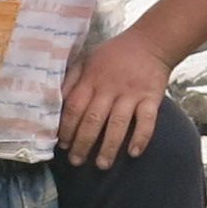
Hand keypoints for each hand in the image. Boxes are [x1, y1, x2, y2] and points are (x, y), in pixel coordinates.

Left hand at [60, 28, 171, 167]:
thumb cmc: (114, 54)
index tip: (62, 145)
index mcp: (91, 79)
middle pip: (93, 120)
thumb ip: (71, 80)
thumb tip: (55, 102)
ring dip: (108, 147)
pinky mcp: (151, 97)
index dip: (67, 128)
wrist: (150, 42)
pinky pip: (147, 121)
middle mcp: (109, 88)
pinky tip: (133, 153)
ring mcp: (131, 94)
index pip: (74, 108)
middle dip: (82, 143)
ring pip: (117, 124)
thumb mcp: (87, 60)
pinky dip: (140, 137)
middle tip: (76, 161)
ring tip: (102, 165)